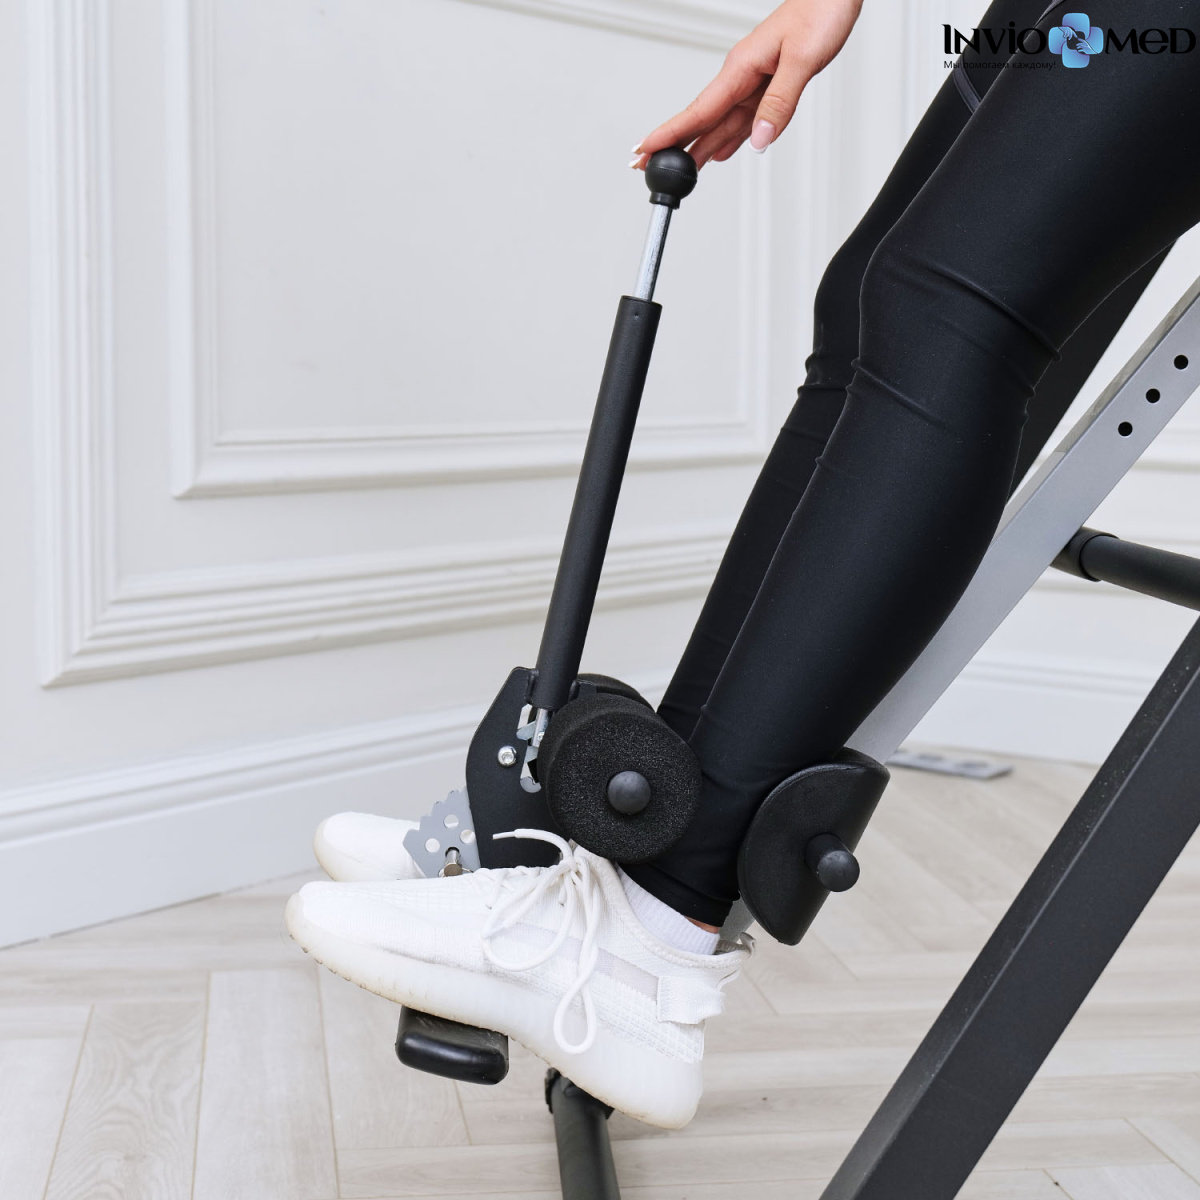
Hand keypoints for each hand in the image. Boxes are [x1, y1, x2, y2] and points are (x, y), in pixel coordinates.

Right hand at [632, 0, 863, 168]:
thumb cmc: (821, 13)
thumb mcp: (802, 60)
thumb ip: (779, 102)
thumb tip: (759, 139)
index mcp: (741, 66)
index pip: (699, 108)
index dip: (671, 133)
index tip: (646, 149)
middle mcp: (741, 75)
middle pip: (702, 119)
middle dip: (674, 145)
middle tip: (646, 167)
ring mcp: (753, 81)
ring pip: (720, 122)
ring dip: (699, 147)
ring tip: (680, 172)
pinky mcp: (767, 83)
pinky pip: (742, 118)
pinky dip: (729, 138)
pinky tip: (721, 152)